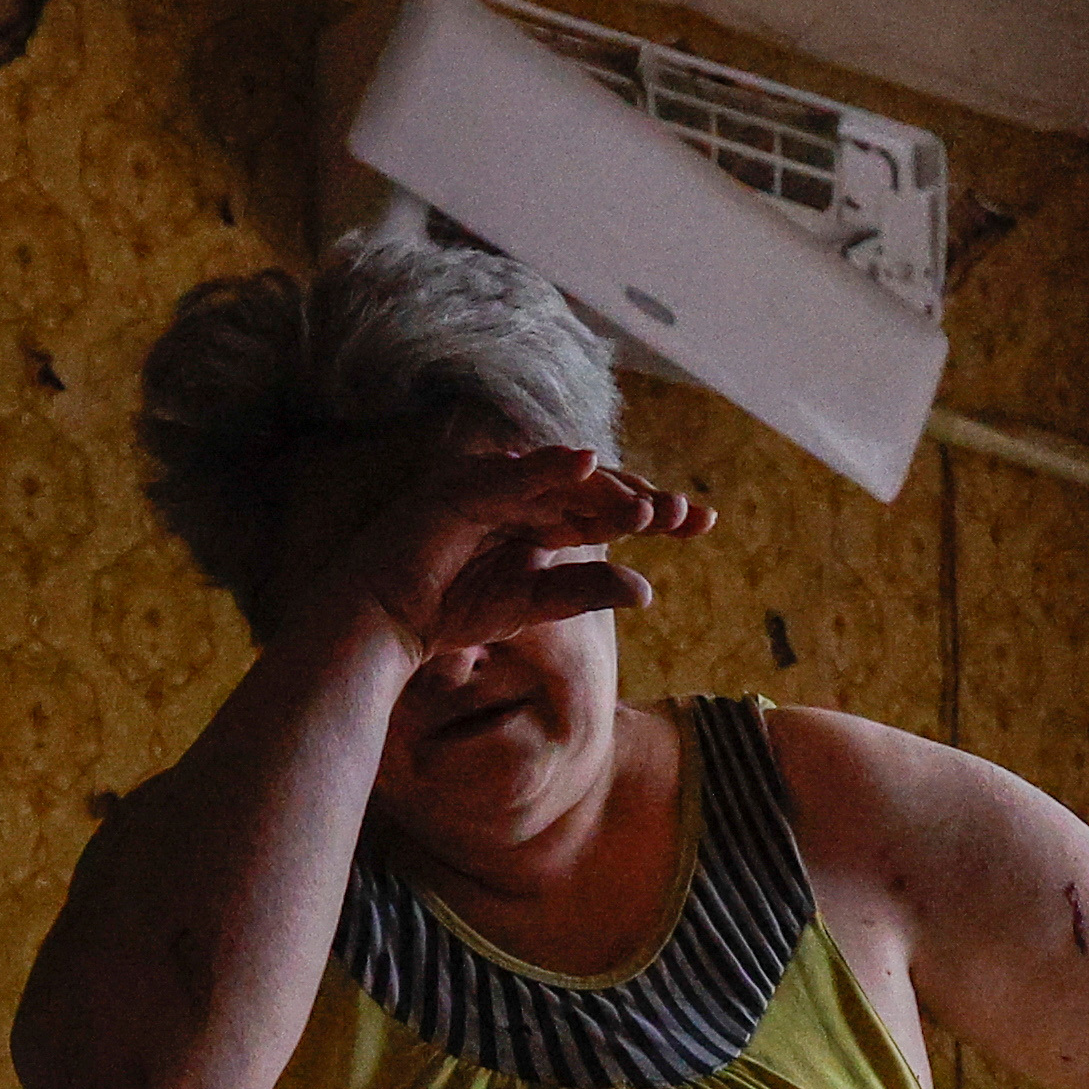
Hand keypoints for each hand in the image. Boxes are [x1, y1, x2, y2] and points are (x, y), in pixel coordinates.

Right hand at [307, 445, 713, 666]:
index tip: (702, 522)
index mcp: (543, 519)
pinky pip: (514, 475)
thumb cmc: (451, 613)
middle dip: (641, 498)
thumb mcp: (532, 604)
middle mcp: (523, 494)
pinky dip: (548, 466)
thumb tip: (647, 590)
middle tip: (685, 514)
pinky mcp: (463, 486)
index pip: (608, 509)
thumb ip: (584, 592)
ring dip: (605, 488)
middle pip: (594, 487)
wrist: (386, 623)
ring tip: (647, 507)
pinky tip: (587, 465)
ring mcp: (494, 485)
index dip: (654, 511)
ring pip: (562, 478)